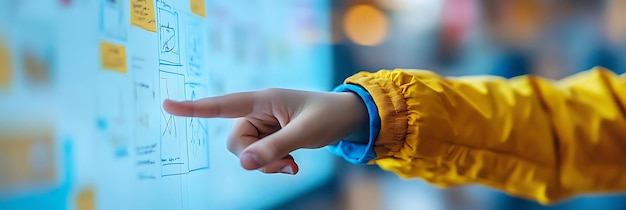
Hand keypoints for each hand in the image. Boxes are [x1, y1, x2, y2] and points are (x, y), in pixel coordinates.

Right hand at [163, 88, 367, 174]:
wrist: (346, 119)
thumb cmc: (328, 116)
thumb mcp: (303, 133)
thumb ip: (274, 149)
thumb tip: (244, 164)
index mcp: (263, 99)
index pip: (223, 104)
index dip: (194, 107)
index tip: (167, 105)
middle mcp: (258, 111)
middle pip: (236, 141)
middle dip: (255, 157)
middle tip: (286, 163)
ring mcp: (263, 125)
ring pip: (246, 153)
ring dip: (267, 164)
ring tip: (292, 164)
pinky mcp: (269, 136)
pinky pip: (258, 156)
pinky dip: (272, 165)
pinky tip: (292, 165)